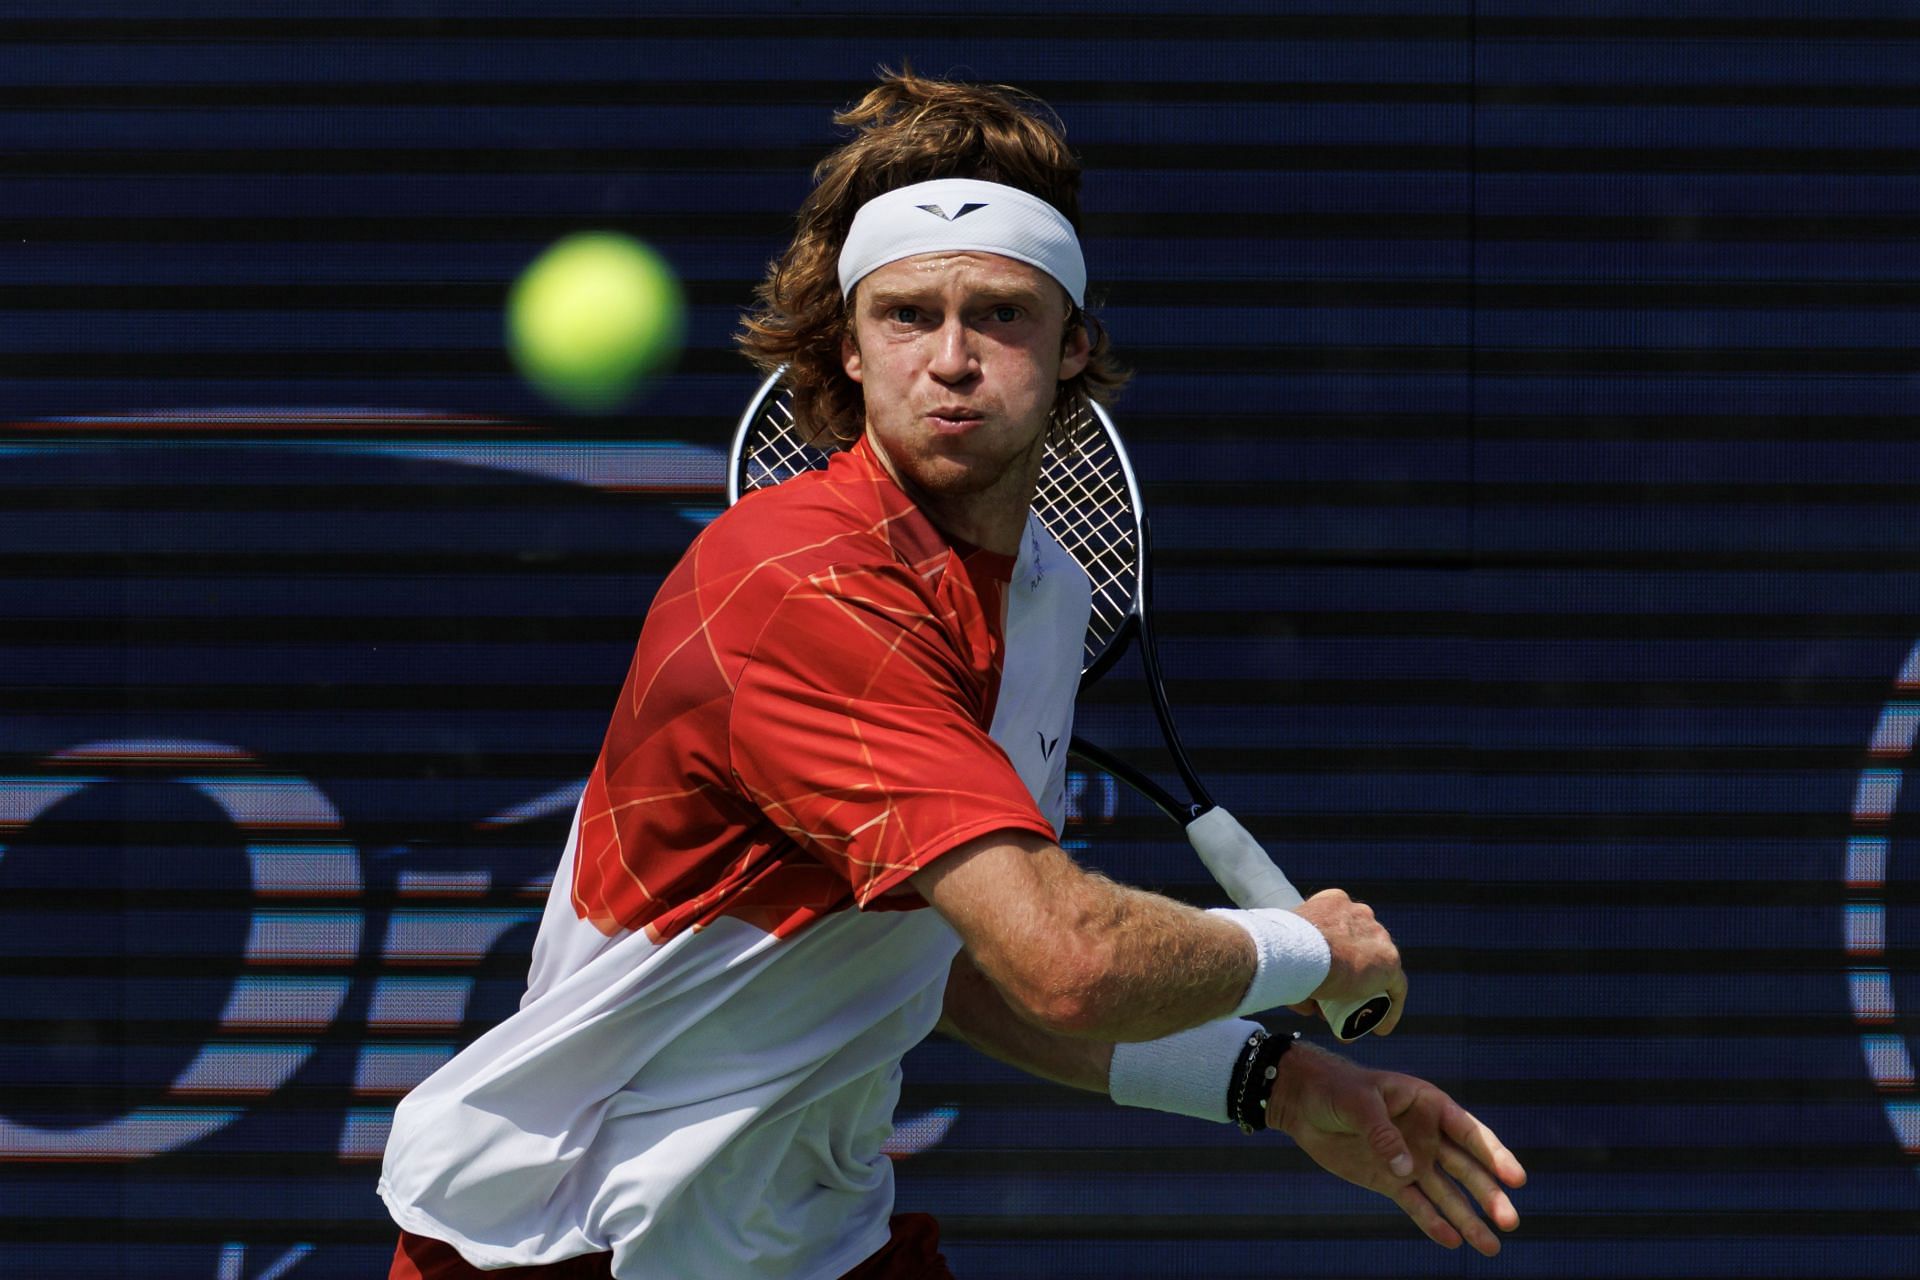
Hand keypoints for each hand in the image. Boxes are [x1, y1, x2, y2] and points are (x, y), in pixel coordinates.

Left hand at [1268, 1041, 1525, 1255]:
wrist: (1303, 1102)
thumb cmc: (1335, 1088)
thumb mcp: (1358, 1101)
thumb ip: (1382, 1132)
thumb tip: (1406, 1169)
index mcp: (1427, 1105)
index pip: (1468, 1132)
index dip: (1493, 1154)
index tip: (1515, 1178)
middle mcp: (1426, 1135)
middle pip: (1466, 1169)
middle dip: (1489, 1194)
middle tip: (1510, 1221)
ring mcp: (1410, 1160)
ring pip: (1446, 1193)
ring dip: (1468, 1218)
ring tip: (1491, 1247)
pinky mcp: (1389, 1181)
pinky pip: (1416, 1204)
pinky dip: (1433, 1223)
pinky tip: (1452, 1241)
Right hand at [1290, 888, 1405, 1034]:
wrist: (1295, 953)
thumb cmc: (1281, 953)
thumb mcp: (1287, 955)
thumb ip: (1298, 973)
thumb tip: (1309, 1004)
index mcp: (1334, 902)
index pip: (1343, 929)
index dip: (1338, 955)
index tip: (1330, 978)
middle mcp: (1360, 912)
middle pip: (1364, 947)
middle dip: (1355, 972)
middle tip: (1341, 999)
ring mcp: (1377, 934)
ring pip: (1380, 966)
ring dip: (1370, 990)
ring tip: (1357, 1017)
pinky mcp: (1389, 960)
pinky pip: (1395, 987)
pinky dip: (1390, 1007)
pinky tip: (1380, 1028)